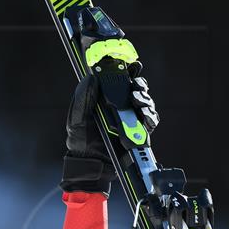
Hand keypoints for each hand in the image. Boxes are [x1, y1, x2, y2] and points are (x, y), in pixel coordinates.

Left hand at [61, 72, 158, 194]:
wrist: (90, 163)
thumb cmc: (81, 140)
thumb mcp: (77, 117)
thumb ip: (84, 97)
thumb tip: (91, 77)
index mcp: (105, 100)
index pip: (119, 81)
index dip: (126, 72)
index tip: (129, 65)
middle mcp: (120, 107)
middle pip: (136, 89)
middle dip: (139, 84)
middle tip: (134, 85)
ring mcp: (131, 119)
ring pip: (146, 102)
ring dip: (144, 99)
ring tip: (137, 100)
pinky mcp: (139, 131)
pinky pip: (150, 120)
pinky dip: (150, 116)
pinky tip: (144, 115)